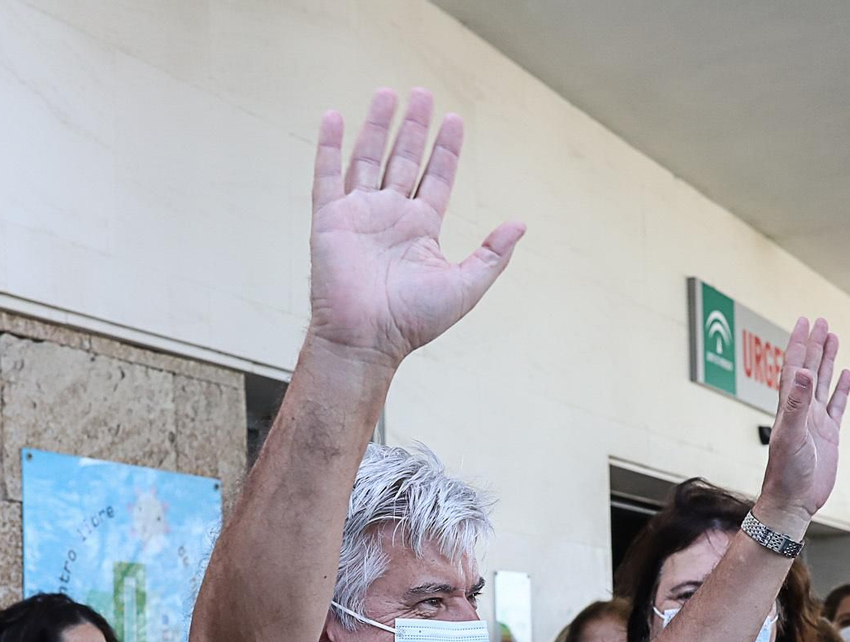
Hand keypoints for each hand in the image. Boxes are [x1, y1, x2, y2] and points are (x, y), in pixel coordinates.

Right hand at [307, 88, 525, 367]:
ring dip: (377, 126)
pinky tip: (335, 118)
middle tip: (422, 94)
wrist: (367, 339)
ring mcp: (359, 215)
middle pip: (404, 159)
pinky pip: (328, 175)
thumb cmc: (413, 321)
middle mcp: (390, 217)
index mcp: (421, 229)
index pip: (436, 178)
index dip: (445, 149)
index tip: (454, 120)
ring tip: (387, 93)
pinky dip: (330, 146)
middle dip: (414, 127)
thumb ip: (493, 254)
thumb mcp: (465, 285)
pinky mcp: (329, 220)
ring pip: (368, 158)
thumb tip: (521, 224)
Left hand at [752, 318, 849, 537]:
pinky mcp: (828, 435)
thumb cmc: (786, 474)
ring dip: (827, 360)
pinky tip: (845, 375)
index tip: (804, 321)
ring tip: (833, 338)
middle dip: (814, 344)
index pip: (794, 367)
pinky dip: (840, 389)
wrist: (793, 502)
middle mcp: (801, 410)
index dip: (799, 343)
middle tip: (820, 321)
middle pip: (809, 368)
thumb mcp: (791, 436)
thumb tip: (803, 372)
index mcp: (789, 407)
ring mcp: (815, 422)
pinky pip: (836, 406)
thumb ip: (797, 404)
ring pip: (822, 383)